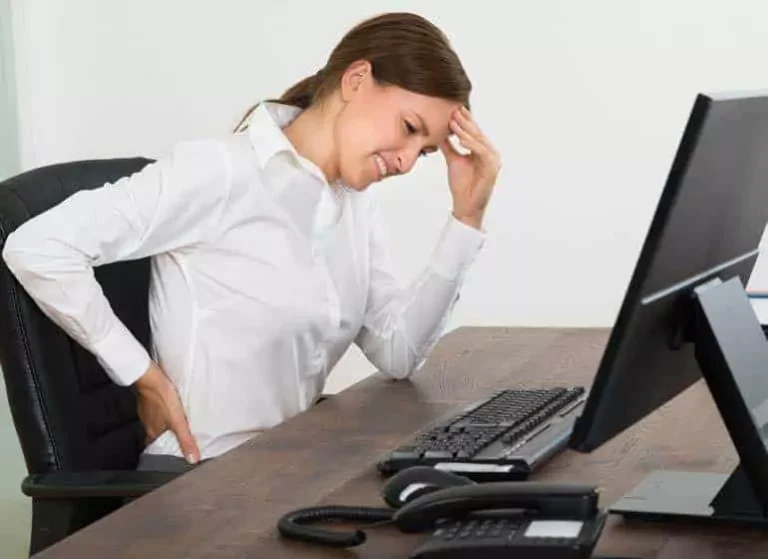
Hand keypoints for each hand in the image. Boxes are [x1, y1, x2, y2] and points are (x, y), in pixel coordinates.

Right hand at [135, 360, 199, 463]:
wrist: (150, 376)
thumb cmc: (161, 397)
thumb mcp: (178, 421)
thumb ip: (185, 440)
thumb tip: (192, 458)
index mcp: (153, 431)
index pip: (157, 447)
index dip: (166, 449)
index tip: (174, 451)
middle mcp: (148, 423)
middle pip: (158, 434)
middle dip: (169, 435)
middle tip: (180, 435)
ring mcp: (147, 410)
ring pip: (157, 421)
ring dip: (167, 422)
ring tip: (179, 421)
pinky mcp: (149, 399)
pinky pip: (157, 409)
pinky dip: (165, 410)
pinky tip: (172, 406)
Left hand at [440, 106, 500, 228]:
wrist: (465, 204)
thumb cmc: (462, 185)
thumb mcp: (453, 160)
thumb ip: (449, 147)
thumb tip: (439, 134)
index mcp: (482, 150)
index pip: (474, 132)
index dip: (465, 120)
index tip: (454, 109)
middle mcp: (490, 153)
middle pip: (477, 133)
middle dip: (465, 121)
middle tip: (454, 110)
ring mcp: (493, 160)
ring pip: (479, 140)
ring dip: (466, 131)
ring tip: (453, 122)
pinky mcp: (492, 168)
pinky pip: (481, 152)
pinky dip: (471, 144)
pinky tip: (461, 139)